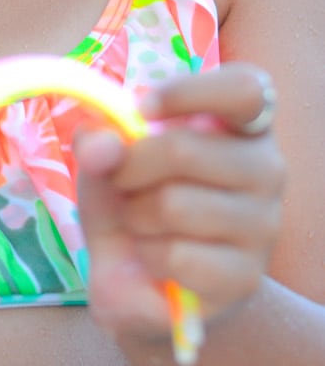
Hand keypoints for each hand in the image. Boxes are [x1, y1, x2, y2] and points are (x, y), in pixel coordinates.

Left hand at [74, 64, 285, 350]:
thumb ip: (98, 139)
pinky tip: (158, 259)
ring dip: (136, 216)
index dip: (189, 92)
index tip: (141, 109)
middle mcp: (267, 167)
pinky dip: (149, 257)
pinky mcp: (246, 275)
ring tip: (144, 223)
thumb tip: (102, 147)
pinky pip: (178, 256)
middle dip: (130, 168)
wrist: (141, 276)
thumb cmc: (135, 196)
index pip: (244, 90)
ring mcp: (264, 224)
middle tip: (124, 183)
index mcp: (241, 123)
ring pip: (174, 205)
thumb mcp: (105, 157)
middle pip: (183, 149)